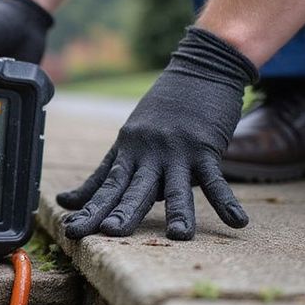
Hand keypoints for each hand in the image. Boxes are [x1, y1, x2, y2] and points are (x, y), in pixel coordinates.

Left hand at [56, 27, 257, 240]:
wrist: (200, 69)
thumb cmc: (161, 111)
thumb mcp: (127, 140)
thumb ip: (101, 175)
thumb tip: (65, 201)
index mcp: (127, 151)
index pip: (106, 186)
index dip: (90, 209)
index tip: (72, 230)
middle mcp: (149, 153)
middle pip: (135, 187)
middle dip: (123, 211)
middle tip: (110, 233)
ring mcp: (179, 151)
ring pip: (177, 186)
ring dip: (179, 211)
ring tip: (178, 236)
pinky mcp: (207, 148)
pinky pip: (217, 179)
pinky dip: (228, 201)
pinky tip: (238, 222)